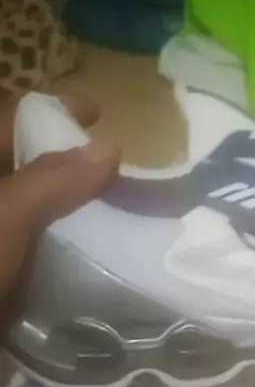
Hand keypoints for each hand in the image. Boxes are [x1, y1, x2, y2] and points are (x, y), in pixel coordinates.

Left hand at [0, 90, 119, 327]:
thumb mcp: (2, 217)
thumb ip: (51, 179)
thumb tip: (108, 147)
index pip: (6, 118)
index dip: (50, 110)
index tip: (98, 113)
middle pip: (16, 163)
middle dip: (61, 159)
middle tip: (112, 166)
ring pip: (24, 209)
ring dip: (61, 207)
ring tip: (110, 208)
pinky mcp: (1, 275)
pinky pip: (24, 250)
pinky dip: (50, 247)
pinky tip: (83, 253)